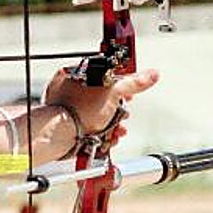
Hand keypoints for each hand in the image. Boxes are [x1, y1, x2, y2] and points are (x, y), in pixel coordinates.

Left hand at [44, 67, 159, 147]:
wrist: (60, 134)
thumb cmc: (80, 108)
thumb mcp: (113, 92)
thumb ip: (134, 83)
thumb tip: (152, 74)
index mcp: (76, 74)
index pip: (104, 76)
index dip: (121, 86)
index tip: (129, 96)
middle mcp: (69, 90)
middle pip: (102, 98)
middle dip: (118, 110)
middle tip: (123, 115)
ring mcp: (67, 109)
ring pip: (97, 115)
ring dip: (113, 124)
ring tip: (118, 130)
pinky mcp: (68, 126)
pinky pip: (89, 128)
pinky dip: (102, 134)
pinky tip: (109, 139)